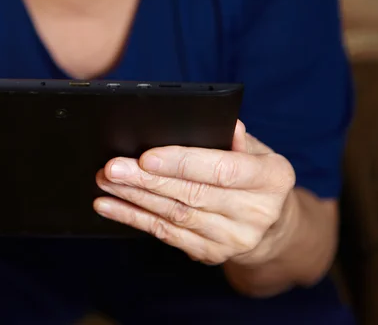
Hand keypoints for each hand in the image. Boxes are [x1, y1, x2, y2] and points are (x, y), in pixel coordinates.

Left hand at [94, 120, 295, 265]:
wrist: (271, 225)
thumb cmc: (255, 177)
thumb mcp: (259, 152)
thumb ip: (238, 140)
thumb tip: (226, 124)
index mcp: (271, 179)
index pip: (223, 169)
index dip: (182, 162)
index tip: (146, 157)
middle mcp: (255, 212)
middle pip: (192, 194)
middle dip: (146, 180)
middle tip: (113, 168)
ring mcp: (232, 238)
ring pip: (174, 215)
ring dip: (134, 198)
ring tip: (106, 181)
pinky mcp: (210, 253)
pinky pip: (166, 234)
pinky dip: (134, 218)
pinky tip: (110, 206)